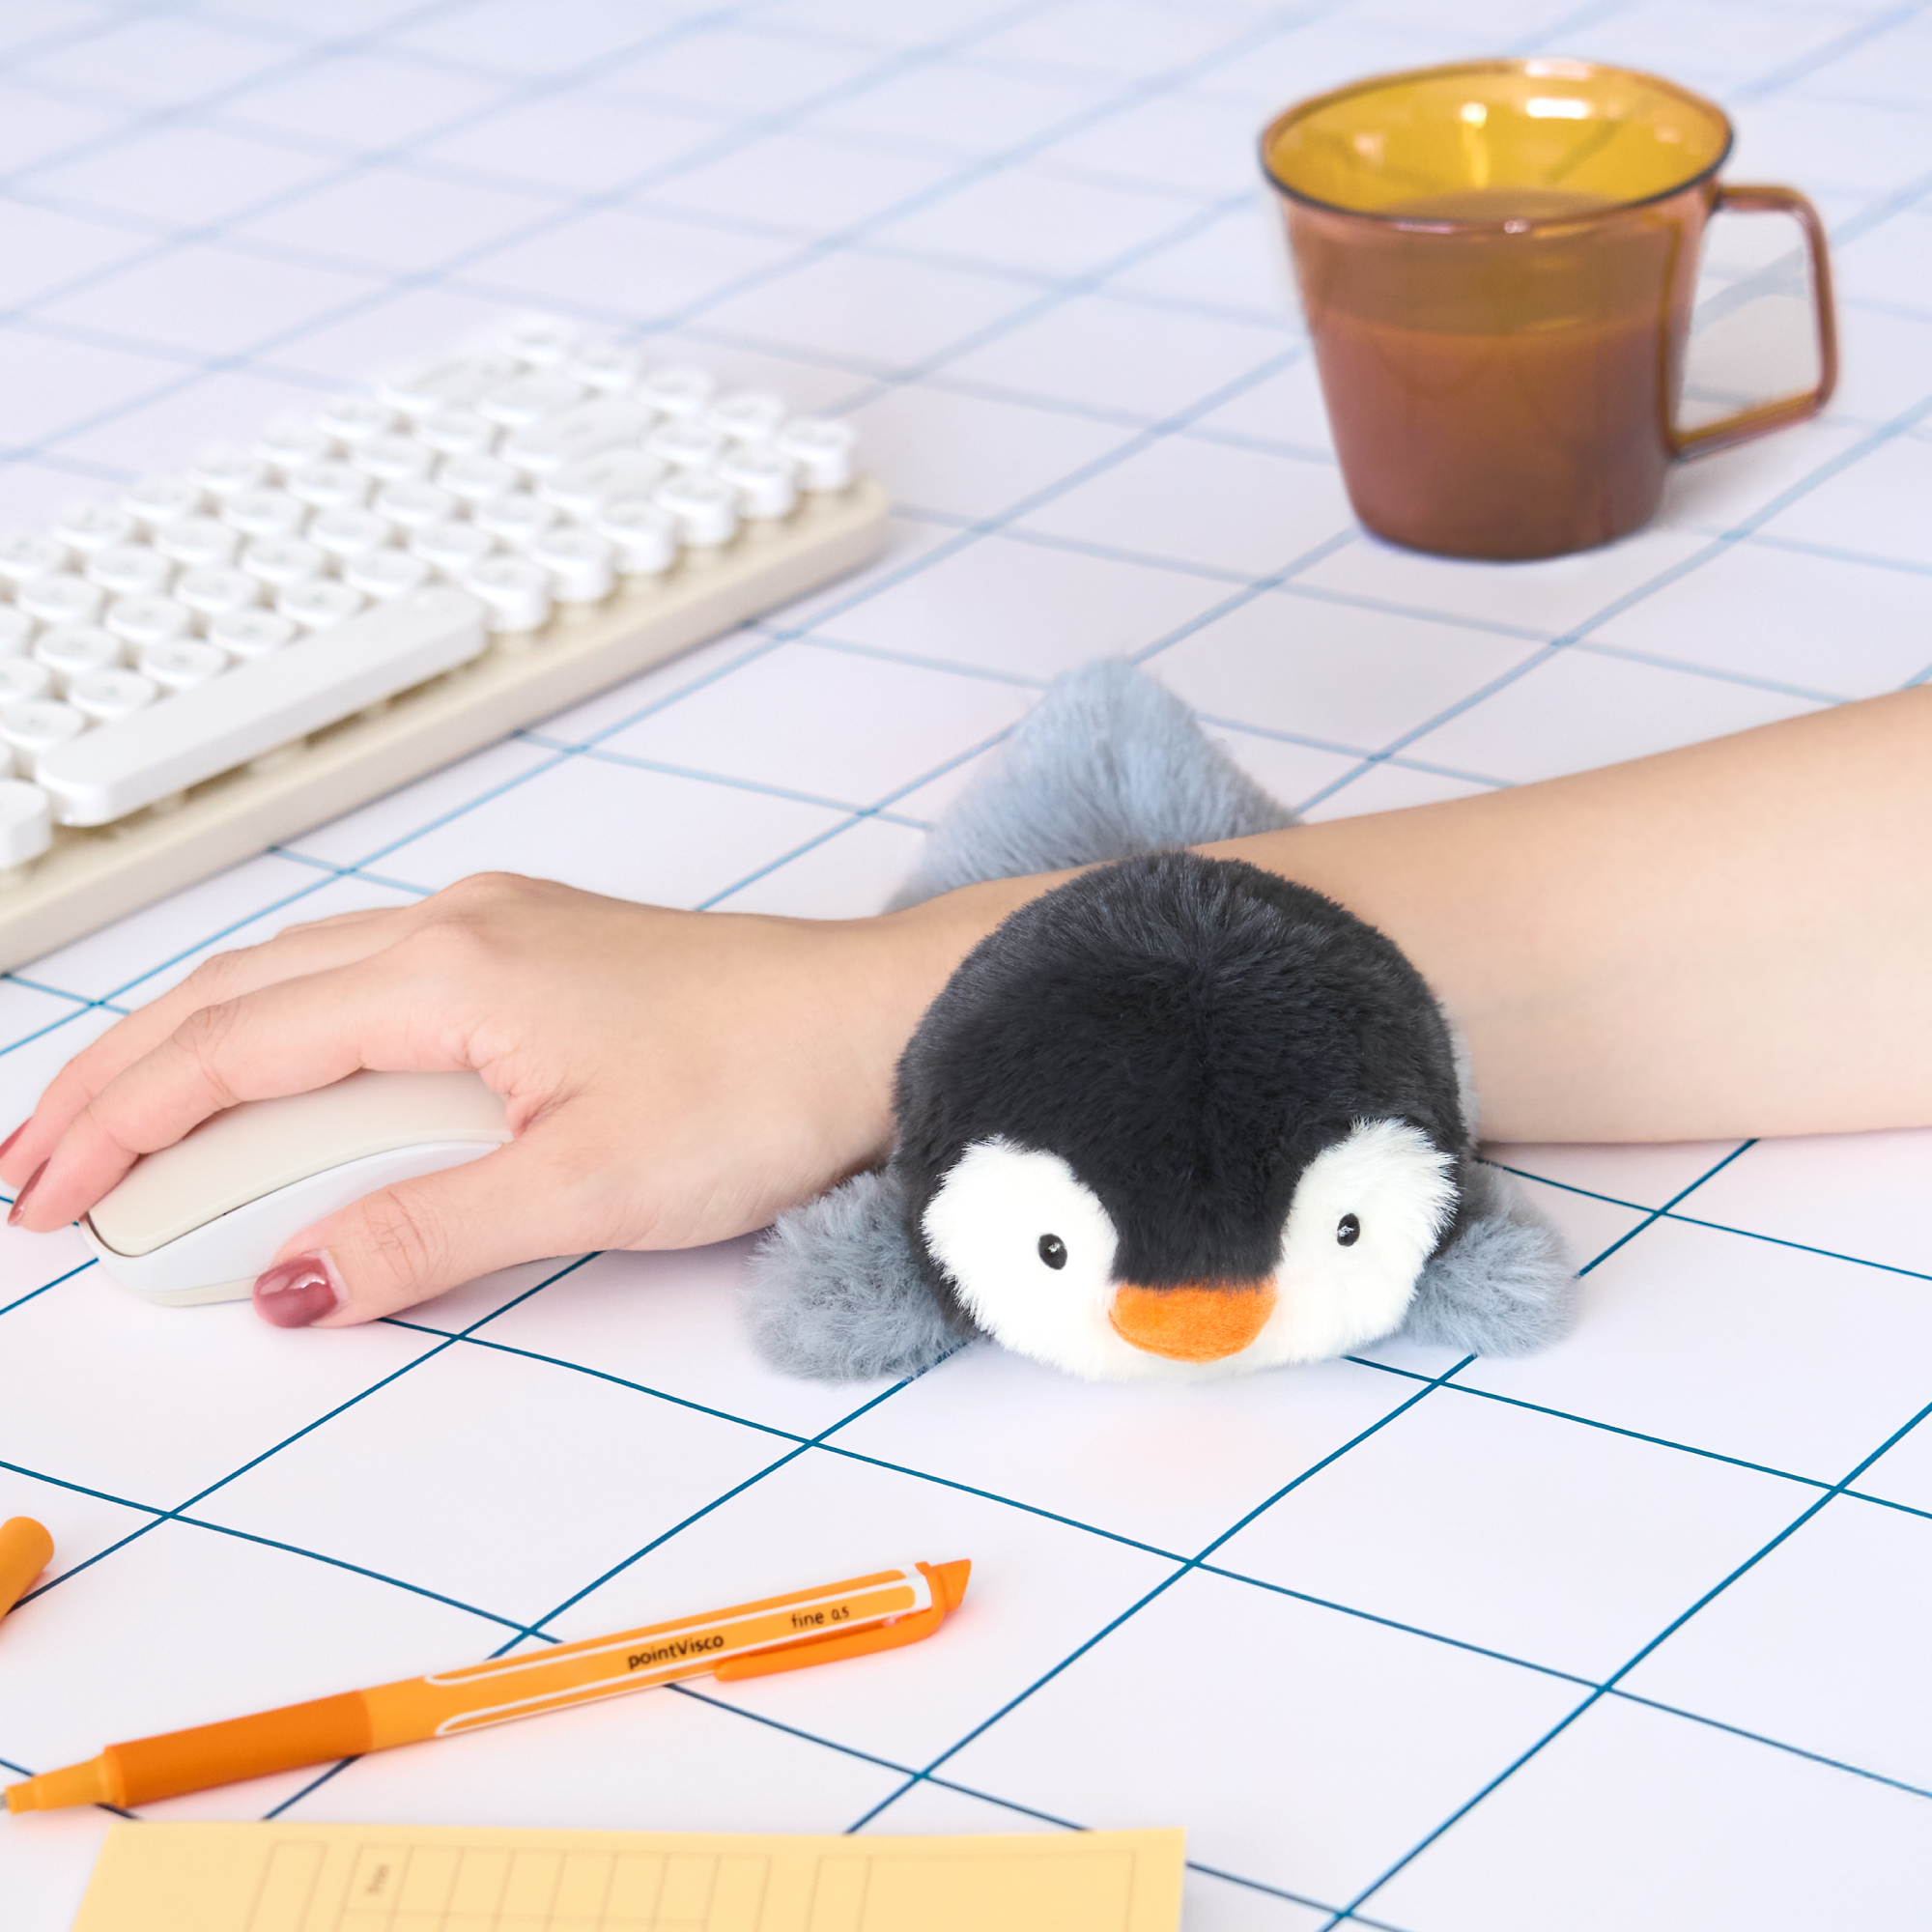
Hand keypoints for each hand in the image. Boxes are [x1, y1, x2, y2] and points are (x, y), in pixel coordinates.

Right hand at [0, 873, 981, 1327]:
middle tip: (40, 1165)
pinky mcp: (541, 953)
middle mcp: (459, 927)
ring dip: (201, 1051)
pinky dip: (290, 1034)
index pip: (231, 1047)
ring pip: (298, 978)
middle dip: (124, 1080)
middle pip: (237, 995)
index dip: (124, 1123)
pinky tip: (284, 1081)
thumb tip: (287, 1281)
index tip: (47, 1194)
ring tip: (131, 1131)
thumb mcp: (582, 1184)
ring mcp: (501, 929)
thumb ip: (421, 1232)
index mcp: (448, 973)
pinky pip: (370, 980)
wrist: (883, 1020)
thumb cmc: (764, 1080)